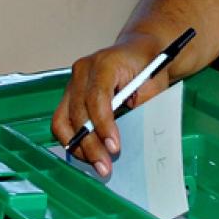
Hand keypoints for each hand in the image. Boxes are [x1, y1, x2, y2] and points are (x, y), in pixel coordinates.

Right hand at [52, 33, 171, 175]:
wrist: (137, 50)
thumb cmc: (148, 66)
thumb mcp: (155, 84)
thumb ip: (144, 106)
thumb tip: (135, 138)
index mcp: (105, 63)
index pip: (97, 97)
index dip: (104, 125)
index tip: (115, 148)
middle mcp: (83, 70)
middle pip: (78, 112)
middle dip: (91, 144)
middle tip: (106, 167)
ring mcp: (72, 81)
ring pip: (63, 120)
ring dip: (79, 147)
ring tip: (97, 165)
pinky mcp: (69, 93)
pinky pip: (62, 122)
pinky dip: (73, 141)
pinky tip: (88, 154)